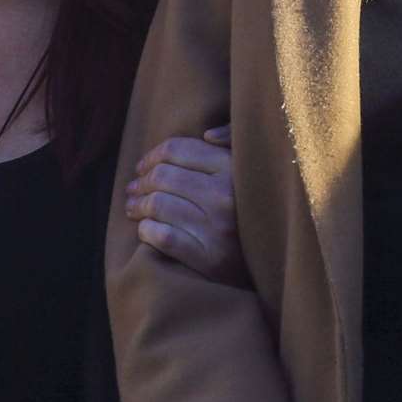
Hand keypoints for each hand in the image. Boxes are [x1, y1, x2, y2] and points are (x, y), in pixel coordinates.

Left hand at [125, 124, 247, 284]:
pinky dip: (146, 231)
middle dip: (141, 182)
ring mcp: (219, 229)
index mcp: (234, 168)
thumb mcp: (252, 170)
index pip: (177, 149)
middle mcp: (228, 196)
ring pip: (158, 205)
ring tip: (133, 209)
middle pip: (162, 177)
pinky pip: (162, 236)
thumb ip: (232, 145)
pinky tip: (146, 229)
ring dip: (137, 206)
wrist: (268, 266)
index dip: (152, 156)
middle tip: (133, 189)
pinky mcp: (210, 259)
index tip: (143, 166)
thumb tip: (208, 135)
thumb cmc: (251, 210)